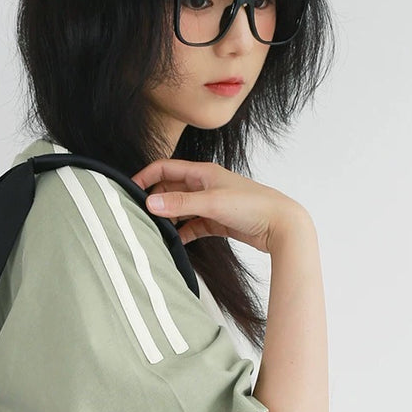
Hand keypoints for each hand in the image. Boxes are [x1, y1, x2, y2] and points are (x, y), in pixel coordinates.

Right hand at [130, 158, 304, 255]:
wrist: (282, 225)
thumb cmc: (252, 206)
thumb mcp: (211, 202)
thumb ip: (179, 203)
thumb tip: (149, 203)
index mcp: (203, 173)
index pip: (165, 168)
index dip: (146, 177)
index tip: (129, 191)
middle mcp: (205, 186)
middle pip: (171, 189)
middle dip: (155, 200)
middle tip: (139, 216)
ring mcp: (211, 204)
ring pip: (180, 209)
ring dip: (168, 218)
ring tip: (155, 230)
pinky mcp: (217, 221)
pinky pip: (193, 226)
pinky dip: (183, 233)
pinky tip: (176, 242)